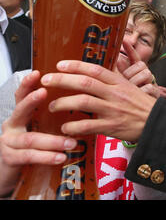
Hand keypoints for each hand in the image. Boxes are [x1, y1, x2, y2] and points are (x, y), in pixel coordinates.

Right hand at [0, 71, 76, 196]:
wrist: (11, 171)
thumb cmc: (30, 146)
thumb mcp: (38, 127)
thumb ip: (50, 116)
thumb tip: (77, 100)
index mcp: (20, 115)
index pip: (22, 95)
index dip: (27, 84)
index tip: (37, 73)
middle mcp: (12, 125)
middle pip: (19, 110)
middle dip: (31, 100)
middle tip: (44, 92)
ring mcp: (9, 142)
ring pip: (31, 138)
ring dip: (53, 140)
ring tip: (71, 143)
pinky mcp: (10, 158)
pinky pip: (30, 156)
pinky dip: (47, 157)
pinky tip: (61, 157)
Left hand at [42, 60, 156, 142]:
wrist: (157, 124)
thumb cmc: (143, 105)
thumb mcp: (131, 86)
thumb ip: (115, 78)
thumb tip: (100, 67)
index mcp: (119, 82)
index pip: (95, 69)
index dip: (76, 65)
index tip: (60, 64)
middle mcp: (115, 94)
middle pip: (85, 83)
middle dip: (62, 80)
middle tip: (46, 80)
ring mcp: (113, 110)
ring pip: (84, 102)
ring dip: (63, 103)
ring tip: (53, 106)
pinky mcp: (112, 127)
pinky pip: (88, 126)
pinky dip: (74, 126)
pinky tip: (65, 127)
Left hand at [116, 39, 159, 97]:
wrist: (147, 109)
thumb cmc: (134, 96)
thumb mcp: (127, 83)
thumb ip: (122, 72)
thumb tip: (118, 59)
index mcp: (137, 71)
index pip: (135, 57)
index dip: (130, 48)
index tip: (124, 40)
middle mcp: (145, 74)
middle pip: (140, 65)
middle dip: (130, 73)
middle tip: (126, 82)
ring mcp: (151, 82)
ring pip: (145, 74)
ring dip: (136, 82)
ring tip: (132, 90)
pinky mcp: (156, 91)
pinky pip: (149, 87)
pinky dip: (142, 91)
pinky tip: (139, 95)